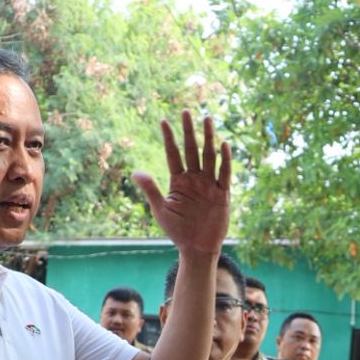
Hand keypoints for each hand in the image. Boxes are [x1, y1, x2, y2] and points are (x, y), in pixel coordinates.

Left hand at [132, 111, 231, 258]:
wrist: (196, 248)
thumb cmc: (177, 230)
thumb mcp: (161, 209)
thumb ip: (150, 189)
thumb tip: (135, 172)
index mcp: (179, 181)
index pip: (173, 154)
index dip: (169, 138)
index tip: (163, 121)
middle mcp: (194, 179)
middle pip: (191, 150)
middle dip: (188, 131)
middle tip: (185, 111)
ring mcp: (209, 185)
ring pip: (209, 156)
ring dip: (208, 138)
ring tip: (207, 118)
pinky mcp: (222, 194)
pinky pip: (224, 174)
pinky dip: (224, 160)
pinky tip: (223, 144)